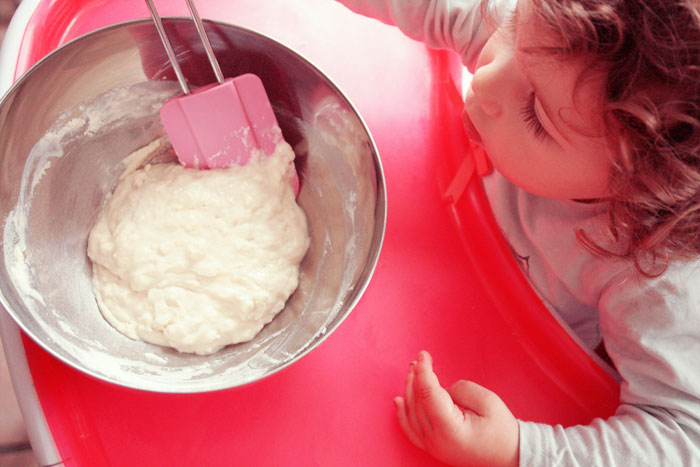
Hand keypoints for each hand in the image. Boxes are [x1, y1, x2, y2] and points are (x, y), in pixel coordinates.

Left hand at [395, 351, 518, 466]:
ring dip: (410, 390)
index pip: (428, 395)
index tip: (423, 355)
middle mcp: (437, 441)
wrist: (509, 457)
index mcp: (451, 430)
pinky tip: (398, 400)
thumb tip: (442, 388)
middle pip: (417, 403)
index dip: (424, 372)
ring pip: (411, 413)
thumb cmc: (502, 430)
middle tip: (420, 359)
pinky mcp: (433, 447)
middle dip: (417, 377)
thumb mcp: (487, 401)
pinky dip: (403, 414)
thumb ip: (460, 389)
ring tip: (413, 371)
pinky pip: (411, 430)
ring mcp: (433, 446)